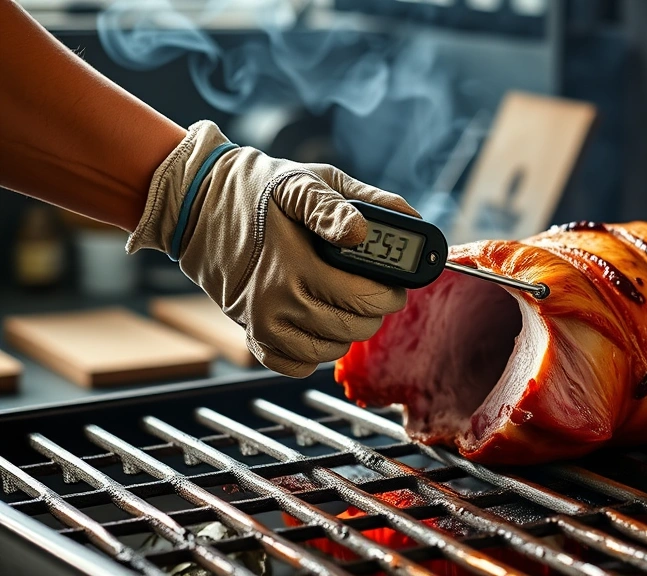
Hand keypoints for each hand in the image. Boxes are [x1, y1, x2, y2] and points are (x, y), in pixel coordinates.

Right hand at [128, 121, 418, 376]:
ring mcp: (263, 322)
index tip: (394, 278)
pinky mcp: (252, 336)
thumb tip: (402, 218)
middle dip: (375, 308)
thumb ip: (353, 201)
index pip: (366, 298)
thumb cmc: (256, 191)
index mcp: (297, 264)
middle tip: (373, 287)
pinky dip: (315, 348)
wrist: (196, 207)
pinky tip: (316, 319)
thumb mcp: (305, 180)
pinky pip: (299, 363)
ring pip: (332, 348)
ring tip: (344, 299)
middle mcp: (277, 300)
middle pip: (355, 327)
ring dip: (348, 328)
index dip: (392, 289)